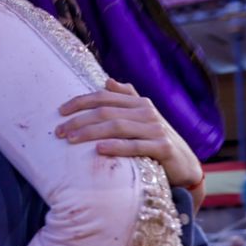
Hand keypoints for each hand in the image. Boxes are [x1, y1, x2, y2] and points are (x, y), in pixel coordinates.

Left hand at [55, 79, 201, 194]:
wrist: (187, 166)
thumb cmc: (158, 140)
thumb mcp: (143, 118)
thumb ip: (127, 98)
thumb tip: (108, 80)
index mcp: (139, 102)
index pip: (104, 97)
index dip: (80, 102)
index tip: (60, 111)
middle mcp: (147, 112)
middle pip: (106, 112)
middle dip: (79, 120)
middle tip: (59, 131)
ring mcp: (156, 129)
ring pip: (117, 127)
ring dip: (90, 132)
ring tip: (71, 139)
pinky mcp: (163, 148)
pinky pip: (135, 146)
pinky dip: (116, 147)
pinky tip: (99, 150)